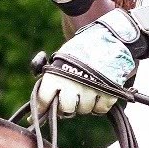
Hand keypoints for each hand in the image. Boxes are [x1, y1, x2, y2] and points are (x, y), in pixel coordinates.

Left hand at [29, 12, 146, 118]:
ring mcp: (91, 89)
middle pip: (66, 109)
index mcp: (56, 74)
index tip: (45, 109)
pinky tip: (99, 93)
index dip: (43, 106)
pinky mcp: (109, 92)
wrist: (110, 37)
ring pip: (84, 110)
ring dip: (85, 104)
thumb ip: (50, 80)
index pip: (44, 99)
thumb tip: (39, 107)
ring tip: (87, 90)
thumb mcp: (60, 59)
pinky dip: (100, 104)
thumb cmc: (81, 50)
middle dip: (68, 105)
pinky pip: (101, 109)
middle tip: (71, 98)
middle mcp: (72, 83)